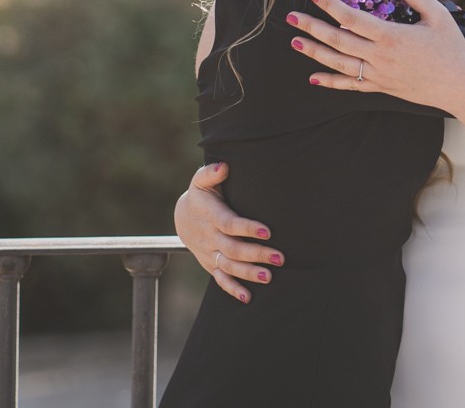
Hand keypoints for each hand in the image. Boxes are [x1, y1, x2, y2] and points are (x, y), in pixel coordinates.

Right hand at [173, 162, 281, 303]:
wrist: (184, 216)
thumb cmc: (201, 194)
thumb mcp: (201, 180)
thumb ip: (211, 172)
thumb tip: (223, 166)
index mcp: (211, 215)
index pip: (230, 224)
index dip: (247, 228)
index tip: (267, 231)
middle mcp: (210, 237)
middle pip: (233, 249)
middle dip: (256, 254)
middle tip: (279, 257)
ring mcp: (209, 252)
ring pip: (229, 266)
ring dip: (249, 273)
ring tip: (269, 276)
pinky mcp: (210, 263)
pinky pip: (220, 279)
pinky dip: (233, 289)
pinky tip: (248, 297)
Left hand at [287, 0, 464, 111]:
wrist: (459, 87)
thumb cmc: (451, 49)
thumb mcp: (438, 15)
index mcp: (391, 36)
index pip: (351, 17)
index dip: (330, 4)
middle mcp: (379, 56)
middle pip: (337, 40)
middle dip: (312, 26)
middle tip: (291, 17)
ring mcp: (378, 75)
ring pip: (338, 63)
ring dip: (314, 52)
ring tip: (295, 41)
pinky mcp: (380, 87)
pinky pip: (350, 85)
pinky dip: (330, 81)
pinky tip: (313, 77)